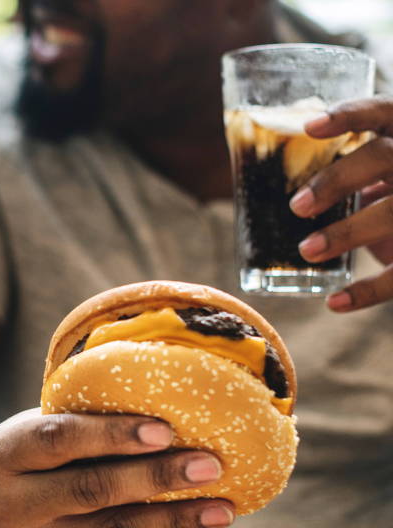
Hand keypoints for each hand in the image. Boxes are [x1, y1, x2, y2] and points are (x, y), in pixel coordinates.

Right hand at [0, 409, 233, 527]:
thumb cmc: (28, 452)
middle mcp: (8, 504)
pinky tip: (195, 527)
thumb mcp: (36, 426)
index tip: (167, 429)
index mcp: (2, 454)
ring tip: (223, 507)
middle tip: (212, 465)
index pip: (58, 440)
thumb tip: (174, 409)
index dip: (112, 434)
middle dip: (157, 478)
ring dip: (173, 519)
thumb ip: (84, 421)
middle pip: (90, 491)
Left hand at [292, 96, 392, 310]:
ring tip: (306, 250)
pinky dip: (369, 291)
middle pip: (384, 158)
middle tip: (296, 206)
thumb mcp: (377, 171)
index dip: (349, 114)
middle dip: (339, 180)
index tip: (310, 127)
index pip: (382, 111)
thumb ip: (343, 170)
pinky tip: (333, 302)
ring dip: (347, 232)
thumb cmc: (389, 189)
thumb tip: (262, 178)